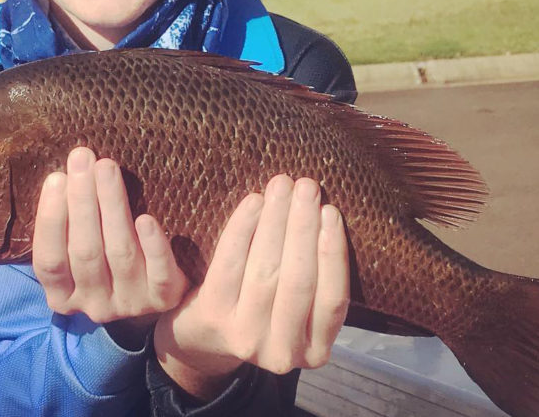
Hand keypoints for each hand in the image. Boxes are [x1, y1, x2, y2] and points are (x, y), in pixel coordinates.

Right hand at [32, 147, 188, 342]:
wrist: (158, 291)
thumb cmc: (107, 256)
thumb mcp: (81, 248)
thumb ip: (69, 222)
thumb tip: (66, 171)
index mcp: (63, 296)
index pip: (50, 260)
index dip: (51, 219)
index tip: (56, 177)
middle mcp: (94, 305)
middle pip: (85, 251)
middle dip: (82, 200)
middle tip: (82, 158)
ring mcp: (129, 304)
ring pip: (120, 252)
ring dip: (112, 205)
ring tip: (106, 167)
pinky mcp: (163, 298)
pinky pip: (159, 274)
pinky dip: (152, 245)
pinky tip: (145, 218)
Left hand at [152, 174, 349, 399]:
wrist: (205, 335)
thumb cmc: (264, 306)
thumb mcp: (299, 309)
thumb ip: (319, 275)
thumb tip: (327, 212)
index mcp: (316, 350)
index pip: (333, 300)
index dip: (333, 254)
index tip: (331, 211)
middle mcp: (283, 353)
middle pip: (297, 281)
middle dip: (303, 228)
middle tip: (307, 185)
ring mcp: (246, 338)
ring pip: (265, 272)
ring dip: (276, 222)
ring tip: (283, 186)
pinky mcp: (214, 317)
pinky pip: (230, 266)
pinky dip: (242, 229)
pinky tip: (253, 202)